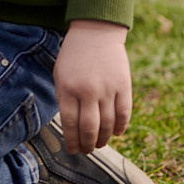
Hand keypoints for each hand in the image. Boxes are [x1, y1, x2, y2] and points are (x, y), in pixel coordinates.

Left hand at [53, 20, 132, 153]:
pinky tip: (116, 133)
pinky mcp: (123, 85)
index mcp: (67, 89)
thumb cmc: (73, 56)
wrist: (96, 32)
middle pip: (89, 128)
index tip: (73, 150)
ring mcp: (107, 89)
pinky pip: (124, 113)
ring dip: (103, 138)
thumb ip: (64, 99)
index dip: (72, 141)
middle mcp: (87, 91)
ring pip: (107, 124)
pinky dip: (120, 126)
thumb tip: (71, 127)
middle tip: (87, 151)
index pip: (69, 124)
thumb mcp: (60, 75)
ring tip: (99, 144)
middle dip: (87, 144)